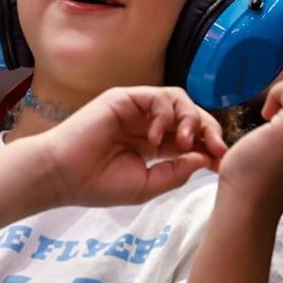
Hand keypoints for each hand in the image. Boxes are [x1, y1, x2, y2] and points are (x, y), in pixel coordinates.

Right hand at [36, 86, 226, 208]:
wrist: (62, 176)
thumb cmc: (96, 184)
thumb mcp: (147, 186)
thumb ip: (176, 172)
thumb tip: (204, 157)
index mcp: (152, 145)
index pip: (190, 137)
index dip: (209, 145)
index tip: (221, 161)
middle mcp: (146, 123)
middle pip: (190, 115)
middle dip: (208, 129)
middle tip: (215, 148)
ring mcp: (135, 109)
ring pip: (178, 100)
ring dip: (190, 119)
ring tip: (184, 142)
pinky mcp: (123, 98)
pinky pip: (157, 96)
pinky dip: (165, 114)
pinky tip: (157, 138)